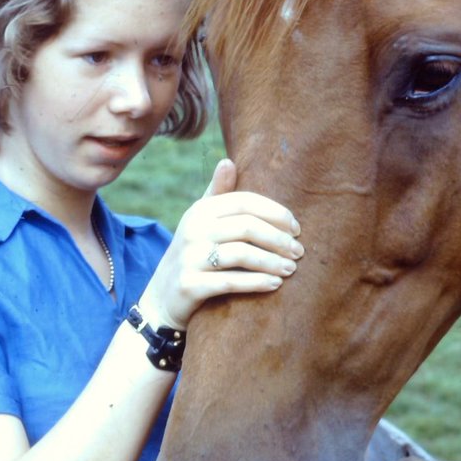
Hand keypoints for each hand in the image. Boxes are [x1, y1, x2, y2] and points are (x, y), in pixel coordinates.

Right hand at [137, 159, 302, 330]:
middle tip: (299, 252)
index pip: (245, 202)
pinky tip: (275, 285)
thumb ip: (217, 193)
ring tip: (291, 269)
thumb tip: (228, 161)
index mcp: (200, 211)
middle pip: (246, 227)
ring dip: (272, 262)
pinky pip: (229, 282)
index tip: (296, 228)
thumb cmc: (193, 254)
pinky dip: (256, 283)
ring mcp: (189, 257)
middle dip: (278, 239)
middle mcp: (192, 230)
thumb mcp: (201, 222)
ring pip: (241, 254)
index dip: (275, 213)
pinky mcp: (189, 284)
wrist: (162, 298)